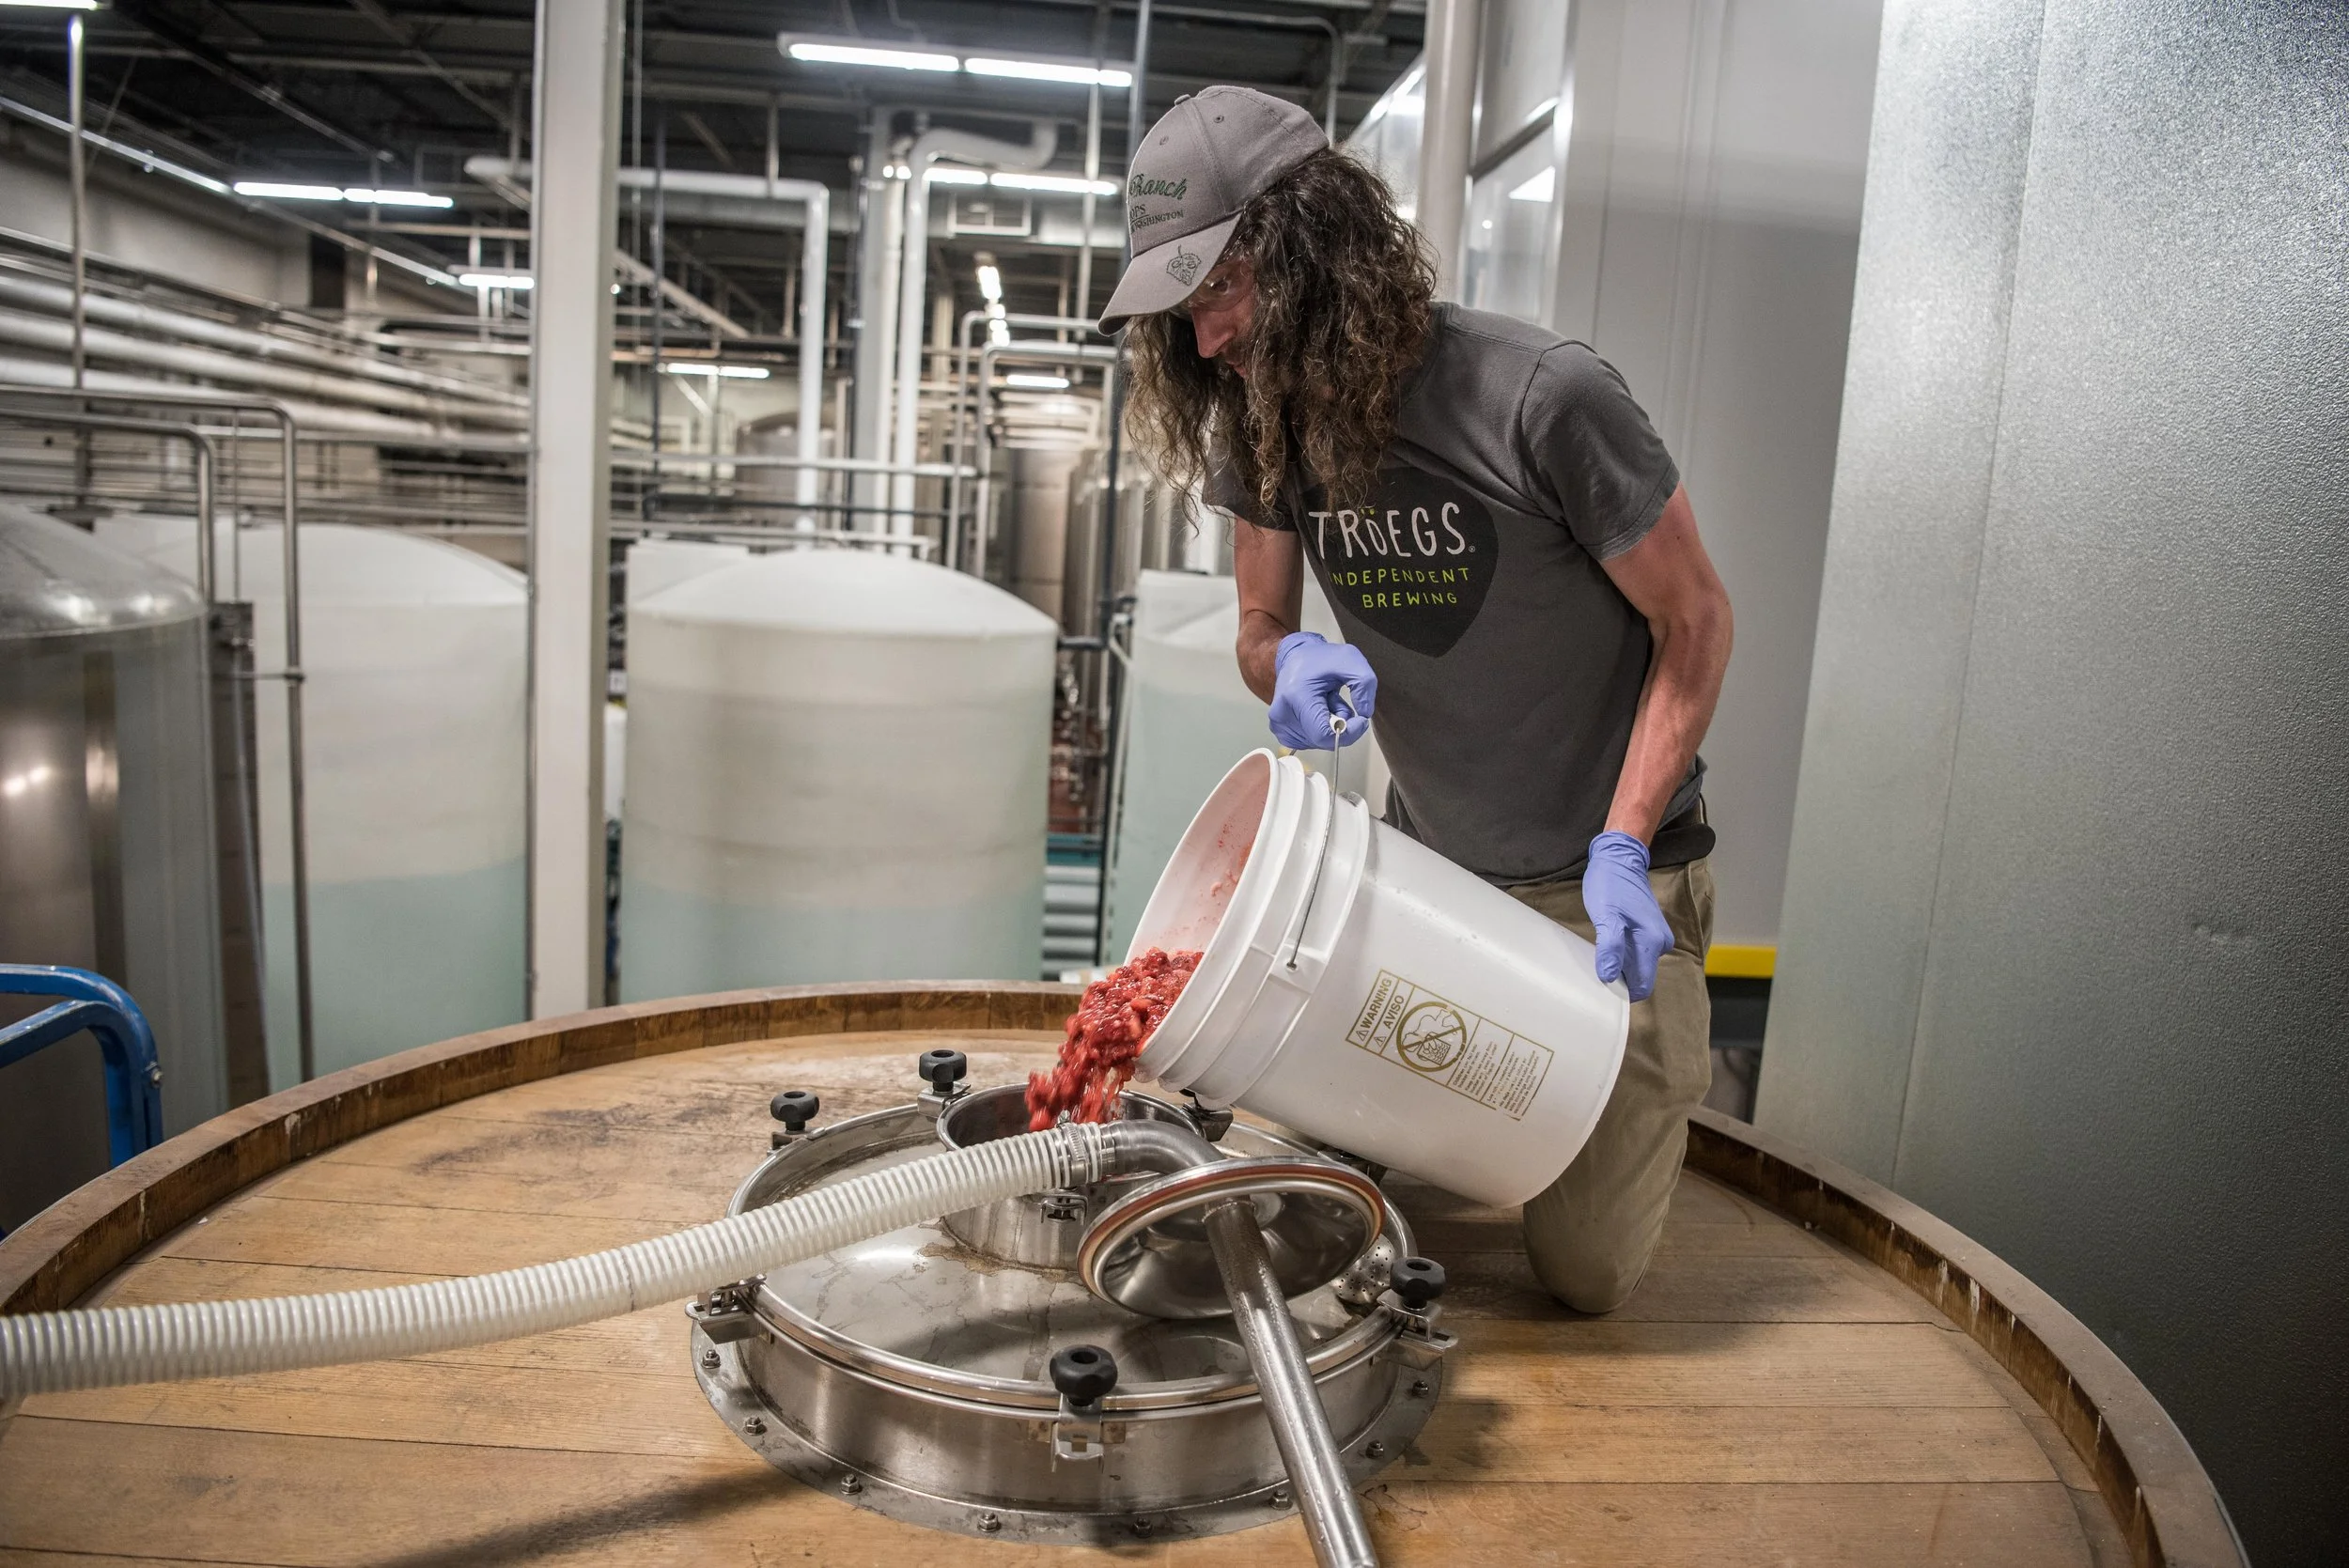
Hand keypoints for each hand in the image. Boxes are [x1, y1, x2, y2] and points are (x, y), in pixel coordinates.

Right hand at [1269, 632, 1376, 749]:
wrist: (1295, 656)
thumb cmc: (1321, 658)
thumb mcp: (1351, 660)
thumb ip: (1365, 684)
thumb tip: (1364, 714)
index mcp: (1297, 696)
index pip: (1324, 735)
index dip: (1349, 733)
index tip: (1361, 720)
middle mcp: (1282, 713)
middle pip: (1322, 741)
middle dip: (1340, 726)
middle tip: (1339, 703)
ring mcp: (1279, 724)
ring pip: (1317, 743)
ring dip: (1330, 727)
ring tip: (1327, 703)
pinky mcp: (1280, 729)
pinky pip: (1309, 742)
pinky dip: (1319, 730)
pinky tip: (1318, 712)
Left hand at [1583, 832, 1673, 1002]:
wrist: (1620, 859)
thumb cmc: (1611, 885)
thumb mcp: (1605, 916)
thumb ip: (1610, 947)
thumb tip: (1608, 977)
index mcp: (1652, 942)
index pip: (1643, 985)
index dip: (1623, 992)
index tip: (1602, 989)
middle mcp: (1660, 942)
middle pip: (1641, 977)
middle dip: (1620, 979)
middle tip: (1596, 969)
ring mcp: (1657, 936)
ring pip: (1638, 965)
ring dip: (1620, 966)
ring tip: (1600, 954)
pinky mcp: (1650, 931)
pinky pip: (1637, 953)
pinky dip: (1622, 954)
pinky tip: (1607, 945)